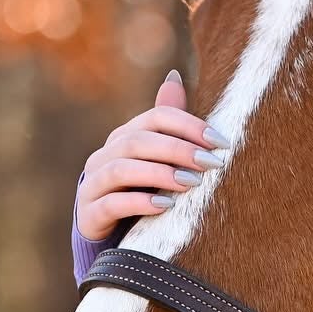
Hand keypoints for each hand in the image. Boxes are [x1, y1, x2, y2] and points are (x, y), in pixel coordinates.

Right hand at [75, 69, 230, 241]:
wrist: (107, 233)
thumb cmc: (140, 192)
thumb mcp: (156, 160)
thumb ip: (167, 127)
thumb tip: (175, 78)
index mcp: (125, 138)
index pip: (155, 118)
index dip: (188, 125)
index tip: (221, 143)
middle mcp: (106, 155)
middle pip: (138, 141)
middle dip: (178, 149)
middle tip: (210, 163)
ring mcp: (95, 184)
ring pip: (122, 170)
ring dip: (160, 174)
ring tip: (191, 184)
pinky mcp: (91, 213)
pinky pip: (112, 204)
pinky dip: (139, 203)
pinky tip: (164, 207)